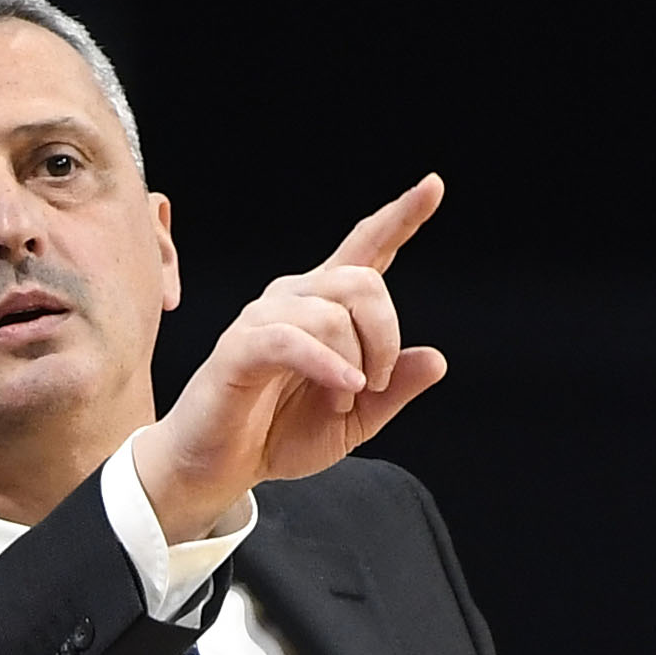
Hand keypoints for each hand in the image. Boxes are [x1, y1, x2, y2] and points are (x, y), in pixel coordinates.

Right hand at [132, 175, 452, 540]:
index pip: (366, 248)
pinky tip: (344, 391)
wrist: (219, 468)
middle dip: (385, 337)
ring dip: (353, 365)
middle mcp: (295, 299)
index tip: (433, 186)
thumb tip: (436, 360)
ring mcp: (263, 318)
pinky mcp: (240, 347)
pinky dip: (328, 365)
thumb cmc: (277, 435)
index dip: (401, 217)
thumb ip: (394, 390)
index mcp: (325, 307)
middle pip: (363, 281)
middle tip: (375, 385)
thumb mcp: (355, 420)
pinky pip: (293, 339)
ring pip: (332, 313)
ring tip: (342, 402)